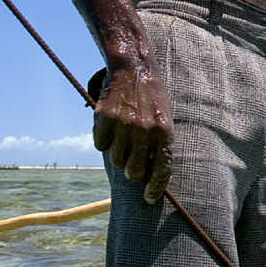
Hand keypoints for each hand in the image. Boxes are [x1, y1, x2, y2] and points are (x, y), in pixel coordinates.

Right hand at [93, 64, 173, 202]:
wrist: (133, 67)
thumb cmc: (152, 94)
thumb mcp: (165, 116)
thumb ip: (160, 142)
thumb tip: (153, 173)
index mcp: (164, 131)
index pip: (161, 169)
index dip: (155, 188)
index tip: (150, 199)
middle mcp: (145, 131)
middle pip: (135, 171)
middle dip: (133, 171)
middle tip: (132, 162)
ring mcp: (124, 126)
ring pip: (116, 160)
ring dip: (118, 154)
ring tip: (123, 136)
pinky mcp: (105, 120)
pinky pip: (100, 144)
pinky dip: (103, 140)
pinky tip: (110, 126)